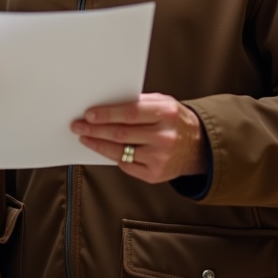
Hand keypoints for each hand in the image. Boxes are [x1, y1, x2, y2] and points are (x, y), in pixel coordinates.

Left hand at [72, 93, 207, 183]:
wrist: (199, 146)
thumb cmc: (175, 120)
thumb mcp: (162, 103)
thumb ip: (138, 102)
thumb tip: (106, 104)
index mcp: (166, 113)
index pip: (130, 113)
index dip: (107, 114)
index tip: (89, 114)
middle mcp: (165, 137)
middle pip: (121, 134)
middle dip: (95, 129)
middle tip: (78, 126)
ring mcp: (160, 158)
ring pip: (120, 152)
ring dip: (98, 144)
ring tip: (85, 137)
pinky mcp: (155, 175)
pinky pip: (126, 165)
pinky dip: (113, 156)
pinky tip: (103, 148)